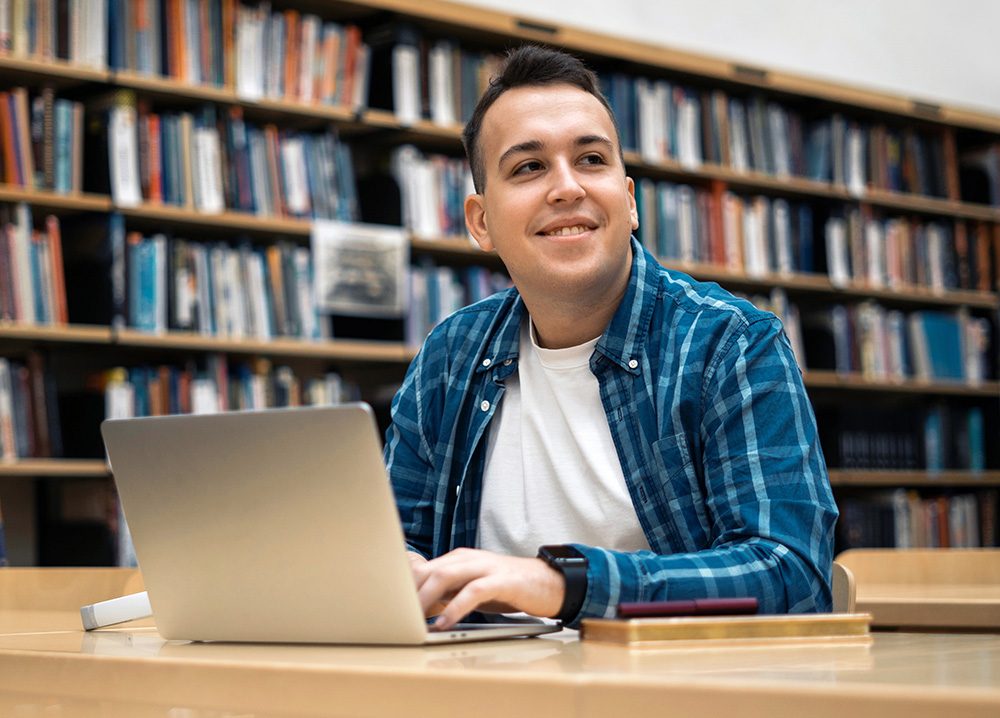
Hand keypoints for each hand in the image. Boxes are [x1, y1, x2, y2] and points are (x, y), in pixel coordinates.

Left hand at [408, 548, 564, 629]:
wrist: (548, 583)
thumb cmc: (507, 588)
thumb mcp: (471, 589)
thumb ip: (446, 593)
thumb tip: (418, 608)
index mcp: (457, 559)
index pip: (421, 568)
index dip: (403, 588)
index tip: (389, 609)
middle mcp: (468, 558)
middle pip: (428, 570)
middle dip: (409, 594)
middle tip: (396, 618)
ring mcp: (485, 567)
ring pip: (446, 575)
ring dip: (426, 598)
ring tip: (414, 620)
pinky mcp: (502, 580)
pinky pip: (474, 591)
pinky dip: (456, 607)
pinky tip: (445, 623)